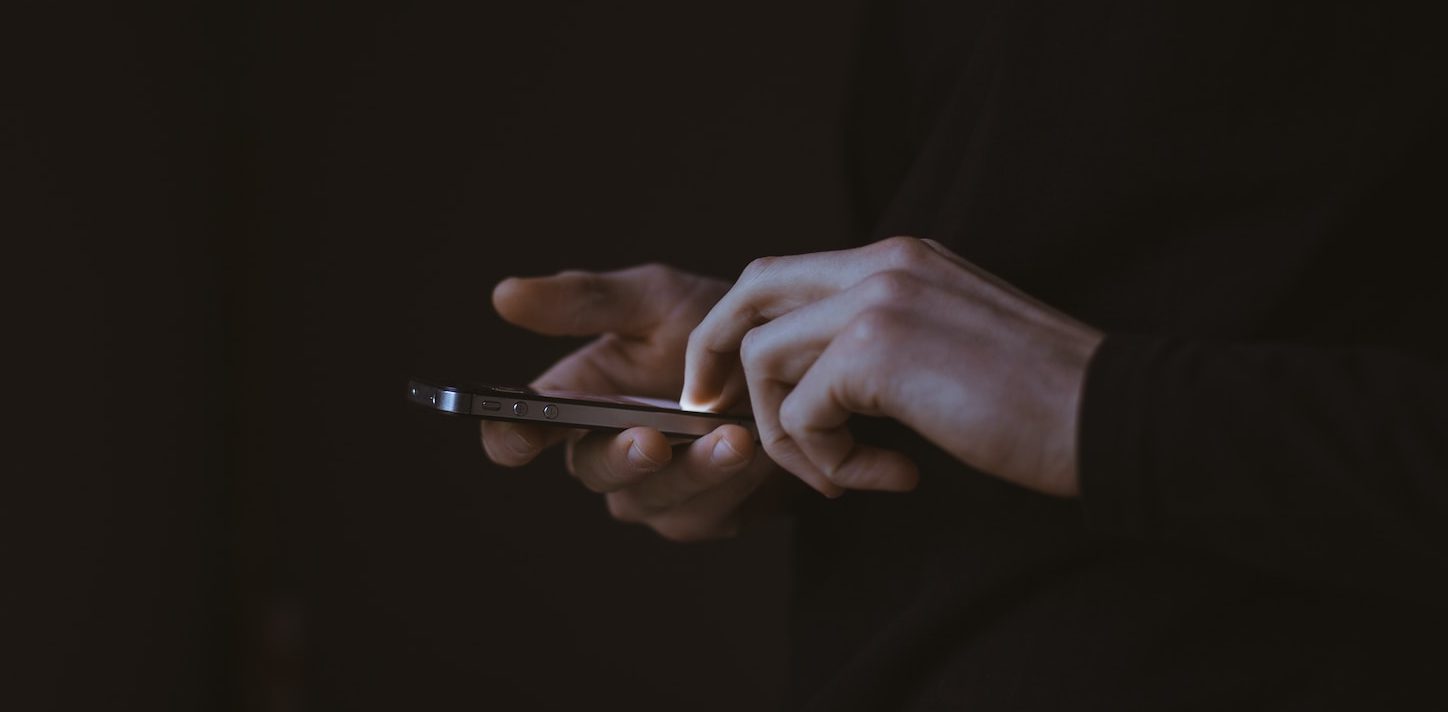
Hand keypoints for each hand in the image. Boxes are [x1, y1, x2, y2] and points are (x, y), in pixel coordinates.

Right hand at [482, 264, 794, 540]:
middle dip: (622, 457)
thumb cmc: (712, 326)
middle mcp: (605, 453)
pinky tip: (759, 451)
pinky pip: (707, 512)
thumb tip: (504, 294)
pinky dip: (733, 482)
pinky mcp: (704, 516)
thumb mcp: (654, 299)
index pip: (520, 432)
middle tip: (652, 440)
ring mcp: (653, 492)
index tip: (521, 434)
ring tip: (733, 437)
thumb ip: (586, 301)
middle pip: (592, 471)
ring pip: (653, 498)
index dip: (510, 437)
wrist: (792, 362)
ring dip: (694, 471)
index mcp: (576, 401)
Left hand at [682, 237, 1103, 496]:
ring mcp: (877, 299)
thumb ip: (884, 340)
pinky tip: (889, 477)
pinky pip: (803, 413)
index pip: (784, 274)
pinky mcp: (877, 350)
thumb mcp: (950, 343)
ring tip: (843, 474)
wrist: (1110, 415)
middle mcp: (881, 263)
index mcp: (900, 257)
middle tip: (711, 411)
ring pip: (764, 358)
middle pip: (750, 291)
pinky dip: (827, 461)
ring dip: (788, 433)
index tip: (729, 384)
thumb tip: (818, 383)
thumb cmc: (1041, 398)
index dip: (741, 327)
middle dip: (715, 355)